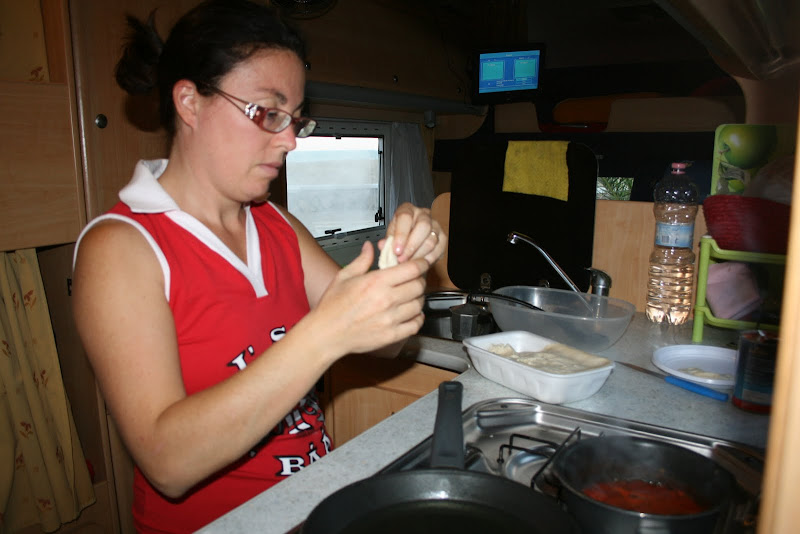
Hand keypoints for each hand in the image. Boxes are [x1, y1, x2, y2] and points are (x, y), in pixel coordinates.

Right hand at [306, 241, 427, 356]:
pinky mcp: (391, 335)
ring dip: (417, 299)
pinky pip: (415, 325)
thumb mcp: (344, 277)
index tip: (421, 264)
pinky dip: (417, 319)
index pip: (412, 269)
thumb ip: (362, 260)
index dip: (421, 264)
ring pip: (419, 305)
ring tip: (409, 297)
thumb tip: (370, 247)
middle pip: (418, 286)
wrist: (326, 334)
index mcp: (376, 282)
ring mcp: (390, 319)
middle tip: (413, 280)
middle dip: (419, 280)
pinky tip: (411, 314)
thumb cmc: (332, 307)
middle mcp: (386, 300)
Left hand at [381, 202, 446, 265]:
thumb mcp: (390, 237)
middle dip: (412, 246)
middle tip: (402, 259)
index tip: (396, 250)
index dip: (401, 234)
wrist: (411, 244)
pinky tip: (420, 263)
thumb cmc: (399, 237)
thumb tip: (383, 245)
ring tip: (409, 264)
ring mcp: (435, 225)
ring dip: (419, 255)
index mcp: (407, 210)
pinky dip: (429, 259)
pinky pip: (439, 249)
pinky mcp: (443, 237)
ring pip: (431, 240)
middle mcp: (423, 214)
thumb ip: (387, 241)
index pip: (406, 217)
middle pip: (423, 226)